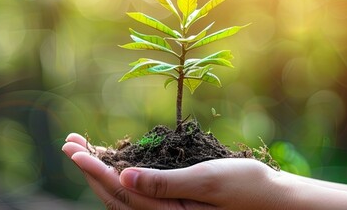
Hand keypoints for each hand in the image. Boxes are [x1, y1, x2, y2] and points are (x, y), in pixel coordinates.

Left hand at [62, 133, 289, 209]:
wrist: (278, 200)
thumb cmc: (248, 188)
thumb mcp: (207, 182)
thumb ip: (165, 183)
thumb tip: (124, 176)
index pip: (120, 191)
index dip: (93, 169)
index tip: (73, 149)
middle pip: (114, 196)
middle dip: (89, 168)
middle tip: (69, 142)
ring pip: (122, 196)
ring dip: (100, 172)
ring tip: (82, 148)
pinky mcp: (174, 206)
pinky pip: (137, 196)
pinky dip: (119, 177)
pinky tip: (113, 162)